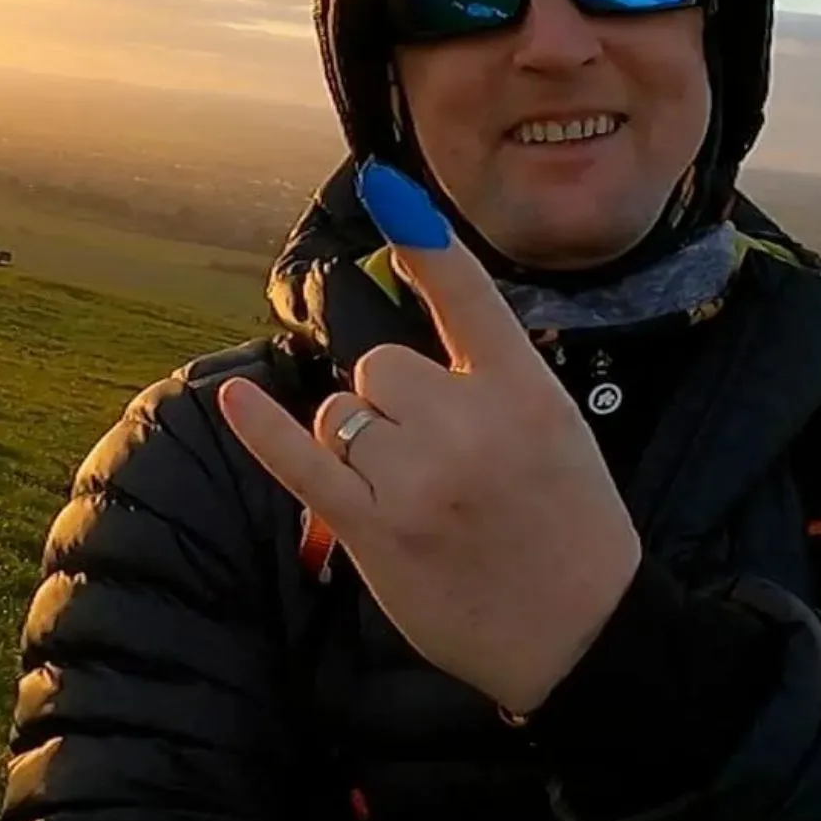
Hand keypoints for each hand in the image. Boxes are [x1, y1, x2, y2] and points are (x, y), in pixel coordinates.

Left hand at [219, 159, 642, 715]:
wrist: (582, 635)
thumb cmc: (573, 527)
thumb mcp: (559, 428)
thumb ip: (494, 377)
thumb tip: (409, 344)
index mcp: (526, 393)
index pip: (468, 296)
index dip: (424, 240)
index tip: (385, 186)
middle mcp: (469, 427)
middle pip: (380, 367)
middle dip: (395, 402)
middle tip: (444, 460)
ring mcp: (417, 481)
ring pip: (341, 415)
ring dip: (362, 444)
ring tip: (419, 496)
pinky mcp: (374, 532)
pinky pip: (302, 465)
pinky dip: (265, 432)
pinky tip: (237, 403)